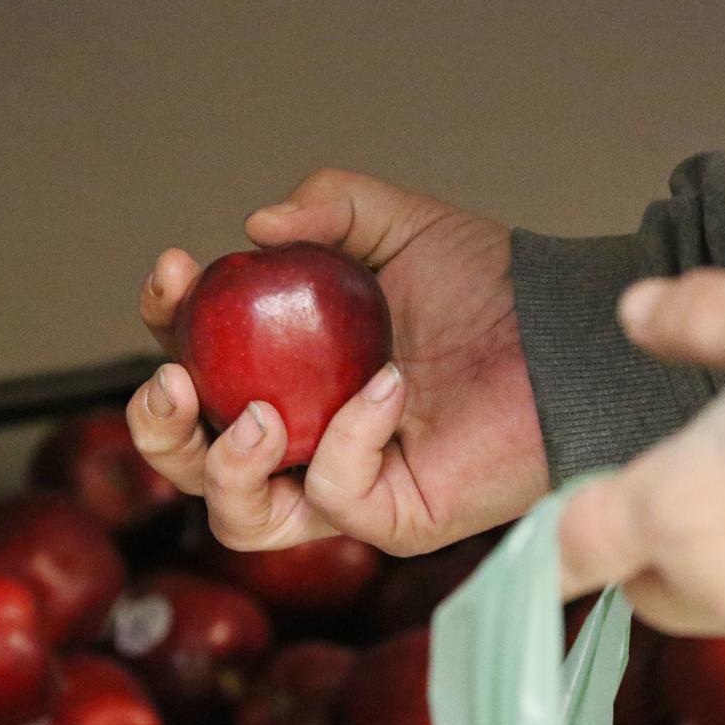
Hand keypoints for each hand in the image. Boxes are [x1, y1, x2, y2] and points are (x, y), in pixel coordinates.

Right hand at [126, 169, 547, 554]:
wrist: (564, 331)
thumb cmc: (491, 287)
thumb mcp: (397, 225)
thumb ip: (327, 207)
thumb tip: (255, 227)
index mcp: (289, 371)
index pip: (196, 366)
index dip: (167, 325)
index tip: (175, 272)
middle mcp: (307, 435)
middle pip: (192, 463)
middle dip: (160, 429)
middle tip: (178, 382)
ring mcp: (347, 484)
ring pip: (242, 517)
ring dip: (225, 467)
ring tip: (263, 415)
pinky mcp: (395, 516)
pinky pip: (337, 497)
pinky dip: (349, 440)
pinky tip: (387, 388)